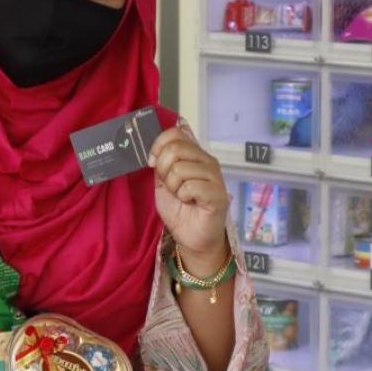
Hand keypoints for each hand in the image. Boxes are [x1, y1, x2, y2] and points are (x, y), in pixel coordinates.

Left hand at [150, 124, 231, 274]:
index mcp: (194, 155)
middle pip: (176, 148)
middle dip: (163, 169)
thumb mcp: (162, 182)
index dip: (158, 145)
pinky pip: (190, 186)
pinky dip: (183, 196)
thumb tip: (160, 144)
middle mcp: (207, 161)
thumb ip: (162, 162)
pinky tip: (190, 202)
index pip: (175, 133)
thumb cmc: (179, 210)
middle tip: (170, 186)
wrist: (192, 237)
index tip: (153, 163)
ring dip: (173, 187)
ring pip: (180, 168)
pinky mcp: (218, 193)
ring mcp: (215, 176)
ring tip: (182, 196)